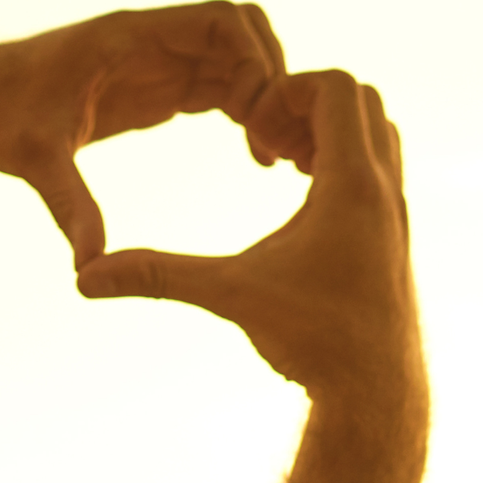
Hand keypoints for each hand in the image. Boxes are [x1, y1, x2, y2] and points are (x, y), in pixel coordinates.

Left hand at [0, 3, 292, 268]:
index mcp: (128, 39)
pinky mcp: (158, 83)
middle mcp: (150, 40)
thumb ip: (70, 208)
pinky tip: (255, 157)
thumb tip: (89, 268)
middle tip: (273, 141)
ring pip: (239, 55)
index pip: (220, 21)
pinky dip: (249, 109)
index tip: (255, 124)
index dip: (255, 63)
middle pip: (243, 30)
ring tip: (270, 156)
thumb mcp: (38, 164)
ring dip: (265, 97)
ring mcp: (157, 59)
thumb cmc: (3, 120)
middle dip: (271, 78)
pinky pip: (222, 81)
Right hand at [78, 70, 416, 396]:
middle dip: (310, 104)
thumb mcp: (231, 295)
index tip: (254, 129)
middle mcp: (386, 192)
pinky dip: (345, 165)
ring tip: (285, 165)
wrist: (376, 395)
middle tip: (267, 141)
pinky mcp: (396, 238)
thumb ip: (158, 276)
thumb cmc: (316, 343)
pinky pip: (380, 171)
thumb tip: (85, 278)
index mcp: (352, 186)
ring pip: (378, 133)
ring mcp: (397, 214)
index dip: (289, 90)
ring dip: (331, 133)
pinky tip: (304, 201)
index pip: (337, 86)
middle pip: (363, 99)